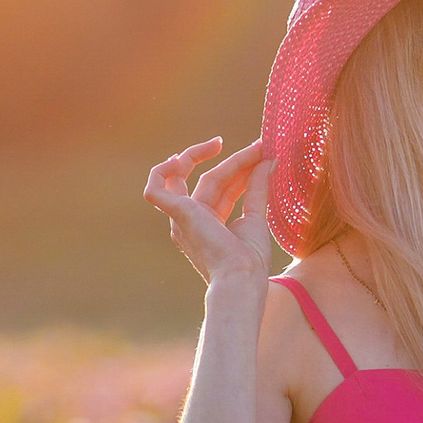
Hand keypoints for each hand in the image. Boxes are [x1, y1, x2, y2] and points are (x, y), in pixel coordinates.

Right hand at [144, 130, 280, 287]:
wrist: (242, 277)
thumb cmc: (249, 260)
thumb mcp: (257, 217)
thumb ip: (258, 188)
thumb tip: (267, 160)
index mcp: (207, 224)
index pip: (222, 188)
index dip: (241, 169)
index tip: (261, 153)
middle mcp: (191, 221)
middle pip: (211, 180)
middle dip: (236, 162)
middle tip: (259, 145)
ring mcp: (182, 219)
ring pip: (198, 179)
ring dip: (225, 160)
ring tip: (250, 147)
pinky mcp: (177, 215)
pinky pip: (155, 190)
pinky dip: (161, 171)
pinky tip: (180, 157)